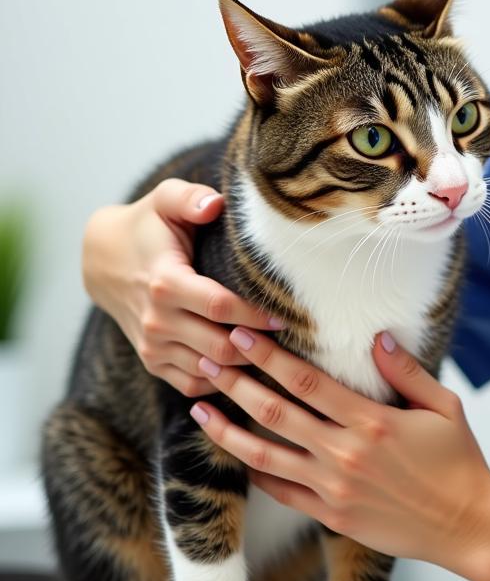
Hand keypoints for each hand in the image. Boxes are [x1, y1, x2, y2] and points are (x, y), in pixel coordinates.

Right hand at [82, 178, 282, 396]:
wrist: (105, 259)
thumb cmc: (149, 225)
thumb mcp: (165, 199)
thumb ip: (190, 197)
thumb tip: (215, 205)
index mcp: (165, 282)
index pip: (221, 307)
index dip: (257, 314)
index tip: (288, 314)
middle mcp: (156, 320)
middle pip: (220, 346)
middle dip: (260, 346)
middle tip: (294, 341)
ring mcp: (152, 346)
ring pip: (211, 370)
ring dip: (246, 367)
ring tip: (280, 356)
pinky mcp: (152, 361)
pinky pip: (193, 383)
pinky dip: (223, 381)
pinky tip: (251, 367)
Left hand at [189, 328, 489, 572]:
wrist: (466, 524)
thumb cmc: (459, 461)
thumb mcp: (444, 405)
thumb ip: (407, 371)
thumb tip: (378, 339)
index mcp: (372, 421)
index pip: (307, 382)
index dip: (271, 357)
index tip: (244, 336)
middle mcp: (346, 454)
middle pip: (277, 413)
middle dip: (239, 384)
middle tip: (209, 361)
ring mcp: (334, 488)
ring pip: (267, 456)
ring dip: (230, 431)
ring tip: (201, 411)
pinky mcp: (332, 515)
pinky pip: (283, 491)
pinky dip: (257, 472)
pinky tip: (237, 455)